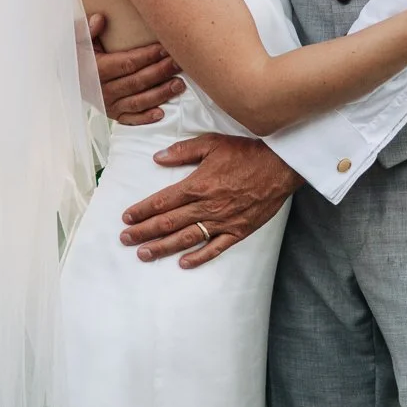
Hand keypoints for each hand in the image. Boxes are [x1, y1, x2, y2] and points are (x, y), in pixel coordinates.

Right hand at [87, 12, 185, 125]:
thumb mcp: (78, 40)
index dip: (148, 56)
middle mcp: (102, 89)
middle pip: (137, 81)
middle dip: (161, 72)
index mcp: (96, 69)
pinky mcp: (114, 114)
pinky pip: (131, 119)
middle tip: (179, 63)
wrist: (71, 77)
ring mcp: (109, 104)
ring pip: (138, 101)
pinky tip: (162, 113)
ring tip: (179, 85)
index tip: (165, 49)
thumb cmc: (79, 55)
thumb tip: (101, 18)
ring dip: (160, 94)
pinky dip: (146, 118)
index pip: (127, 63)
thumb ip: (87, 29)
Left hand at [120, 134, 301, 266]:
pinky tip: (183, 263)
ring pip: (186, 238)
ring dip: (162, 247)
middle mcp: (206, 206)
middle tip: (125, 240)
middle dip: (144, 232)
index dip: (142, 211)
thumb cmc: (247, 152)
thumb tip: (158, 158)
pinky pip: (215, 248)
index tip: (126, 218)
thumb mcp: (212, 143)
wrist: (281, 166)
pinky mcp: (238, 231)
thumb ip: (183, 151)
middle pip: (168, 222)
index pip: (162, 201)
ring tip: (144, 254)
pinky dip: (199, 257)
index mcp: (197, 184)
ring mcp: (222, 221)